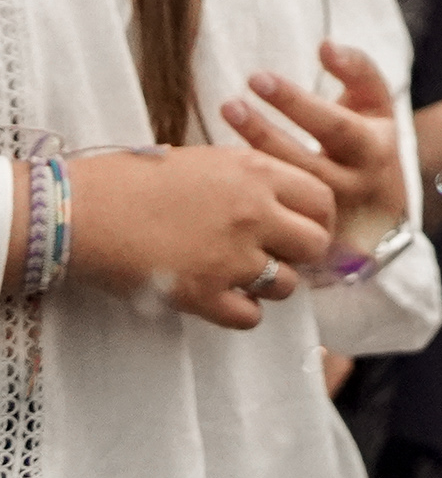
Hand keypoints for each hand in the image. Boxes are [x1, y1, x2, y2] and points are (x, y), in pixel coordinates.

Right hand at [68, 141, 334, 327]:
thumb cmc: (135, 179)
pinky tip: (223, 299)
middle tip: (282, 257)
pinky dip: (241, 313)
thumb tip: (283, 196)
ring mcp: (230, 256)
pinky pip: (249, 317)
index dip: (319, 217)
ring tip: (245, 277)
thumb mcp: (207, 160)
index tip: (306, 226)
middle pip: (315, 244)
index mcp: (257, 172)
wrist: (82, 209)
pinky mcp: (201, 294)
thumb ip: (251, 177)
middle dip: (303, 254)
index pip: (322, 198)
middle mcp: (254, 213)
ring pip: (287, 284)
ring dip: (271, 285)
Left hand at [223, 39, 406, 264]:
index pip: (335, 125)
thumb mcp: (377, 108)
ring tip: (224, 120)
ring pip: (286, 190)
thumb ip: (358, 72)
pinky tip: (222, 166)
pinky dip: (248, 190)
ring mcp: (333, 218)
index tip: (257, 78)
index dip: (296, 103)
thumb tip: (326, 45)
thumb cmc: (369, 144)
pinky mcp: (311, 244)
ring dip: (252, 156)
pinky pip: (274, 216)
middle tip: (230, 102)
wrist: (384, 213)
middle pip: (304, 162)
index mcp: (376, 148)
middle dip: (265, 130)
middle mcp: (356, 185)